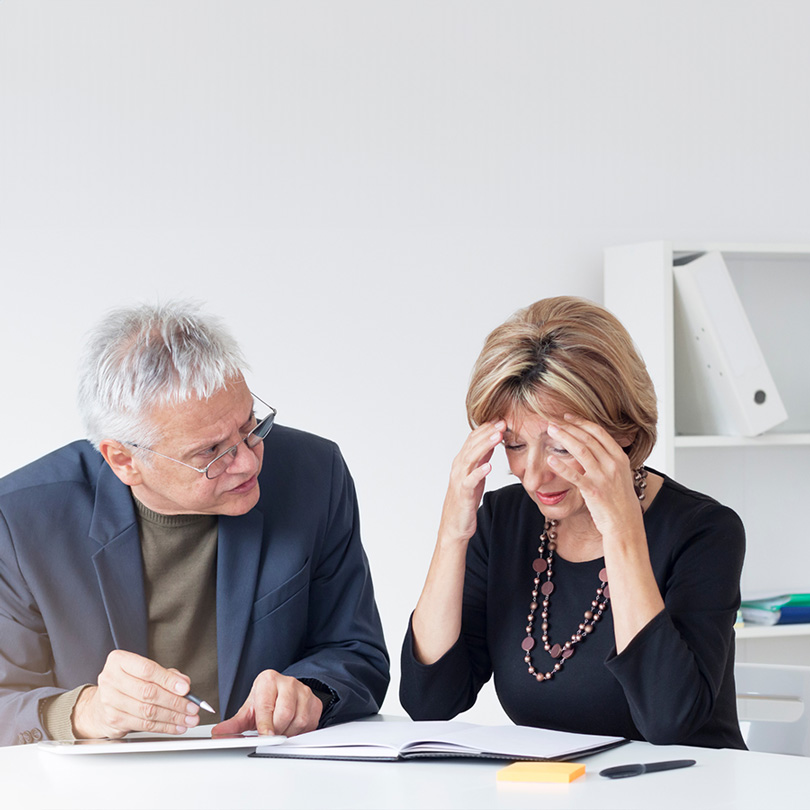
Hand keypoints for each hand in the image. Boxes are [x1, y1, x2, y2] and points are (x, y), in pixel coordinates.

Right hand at [72, 650, 200, 738]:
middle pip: (148, 693)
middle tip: (192, 707)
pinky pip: (143, 725)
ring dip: (172, 717)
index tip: (186, 688)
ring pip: (147, 711)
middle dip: (175, 702)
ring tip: (189, 718)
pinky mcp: (113, 720)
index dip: (168, 680)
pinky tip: (176, 726)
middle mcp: (111, 679)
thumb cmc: (127, 683)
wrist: (99, 703)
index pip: (147, 670)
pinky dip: (164, 727)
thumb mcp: (143, 671)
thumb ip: (165, 674)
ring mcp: (109, 701)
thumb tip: (184, 682)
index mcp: (119, 661)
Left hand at [212, 670, 321, 737]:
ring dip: (288, 732)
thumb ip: (234, 723)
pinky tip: (291, 727)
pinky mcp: (315, 702)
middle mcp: (288, 682)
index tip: (265, 736)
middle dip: (277, 730)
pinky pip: (310, 723)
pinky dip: (300, 732)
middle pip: (285, 713)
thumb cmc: (265, 700)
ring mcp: (304, 691)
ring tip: (280, 729)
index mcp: (268, 680)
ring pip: (299, 720)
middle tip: (271, 734)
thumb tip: (218, 733)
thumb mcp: (248, 709)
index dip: (265, 724)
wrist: (283, 691)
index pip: (267, 705)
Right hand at [438, 420, 505, 545]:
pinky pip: (470, 480)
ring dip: (485, 446)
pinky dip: (479, 472)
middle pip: (472, 444)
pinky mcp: (463, 493)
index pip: (473, 439)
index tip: (501, 418)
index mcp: (462, 461)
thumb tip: (492, 441)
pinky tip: (489, 466)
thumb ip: (481, 458)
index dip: (487, 428)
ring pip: (471, 458)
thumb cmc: (466, 500)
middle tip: (503, 422)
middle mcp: (459, 467)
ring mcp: (460, 479)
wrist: (455, 525)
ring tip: (498, 436)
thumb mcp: (476, 475)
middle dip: (488, 432)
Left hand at [545, 415, 641, 538]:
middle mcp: (613, 464)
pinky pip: (575, 476)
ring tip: (550, 431)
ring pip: (581, 451)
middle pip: (588, 438)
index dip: (582, 422)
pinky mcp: (594, 492)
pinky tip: (550, 459)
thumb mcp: (620, 474)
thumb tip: (592, 444)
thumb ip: (607, 458)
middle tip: (553, 421)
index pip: (599, 432)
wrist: (626, 524)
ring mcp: (604, 477)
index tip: (568, 416)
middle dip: (569, 427)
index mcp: (620, 457)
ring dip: (564, 438)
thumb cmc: (620, 499)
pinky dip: (562, 467)